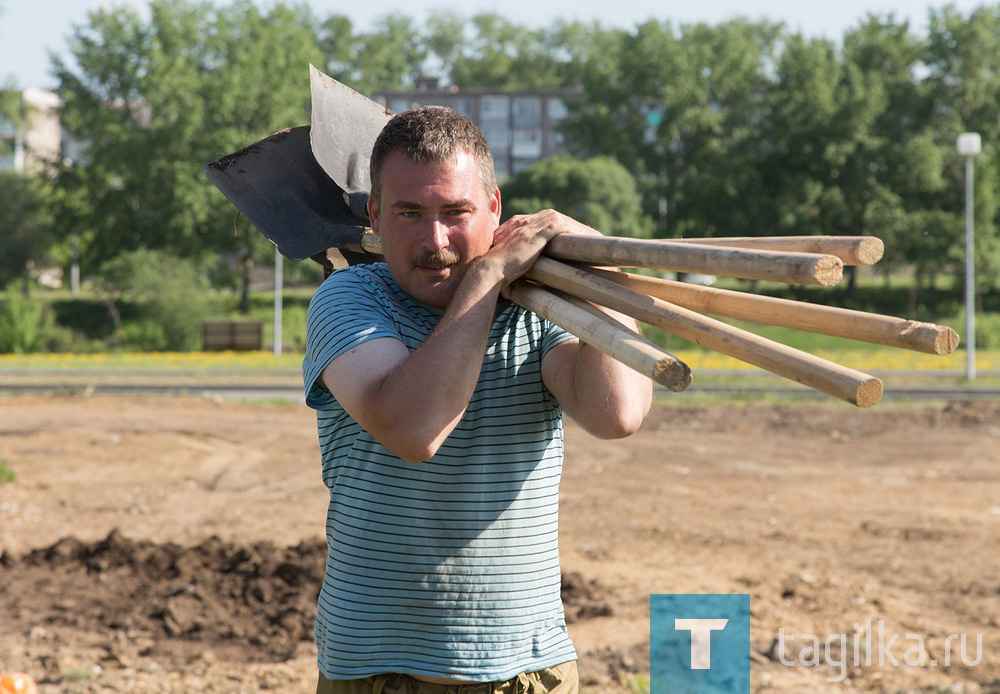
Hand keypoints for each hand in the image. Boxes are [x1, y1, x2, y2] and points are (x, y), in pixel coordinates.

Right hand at [483, 209, 600, 289]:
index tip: (580, 244)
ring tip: (598, 239)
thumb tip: (539, 277)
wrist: (490, 270)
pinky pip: (565, 227)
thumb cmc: (500, 273)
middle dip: (578, 229)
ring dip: (582, 230)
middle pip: (561, 221)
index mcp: (522, 228)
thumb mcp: (516, 264)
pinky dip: (579, 233)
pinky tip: (592, 239)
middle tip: (595, 238)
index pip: (549, 225)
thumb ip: (527, 262)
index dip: (565, 233)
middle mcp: (528, 222)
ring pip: (565, 222)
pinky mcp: (540, 231)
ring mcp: (534, 224)